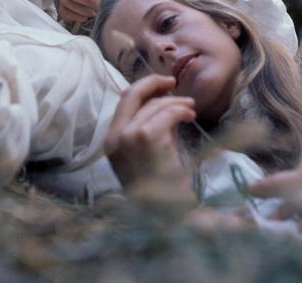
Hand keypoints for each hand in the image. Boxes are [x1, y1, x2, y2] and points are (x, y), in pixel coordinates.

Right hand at [58, 0, 98, 23]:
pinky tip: (84, 18)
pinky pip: (68, 15)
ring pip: (71, 6)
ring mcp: (63, 1)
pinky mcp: (62, 11)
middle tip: (95, 6)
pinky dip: (78, 17)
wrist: (79, 10)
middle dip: (86, 1)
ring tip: (92, 13)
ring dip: (84, 11)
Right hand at [105, 74, 196, 200]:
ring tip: (190, 108)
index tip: (161, 86)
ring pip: (154, 104)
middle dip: (153, 83)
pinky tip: (189, 117)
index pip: (123, 102)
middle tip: (172, 82)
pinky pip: (166, 113)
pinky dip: (180, 110)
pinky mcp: (146, 138)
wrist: (168, 219)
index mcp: (110, 143)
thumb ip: (144, 131)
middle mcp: (115, 138)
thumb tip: (160, 103)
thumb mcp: (144, 159)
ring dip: (176, 101)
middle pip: (132, 94)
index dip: (143, 89)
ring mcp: (128, 138)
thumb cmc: (159, 193)